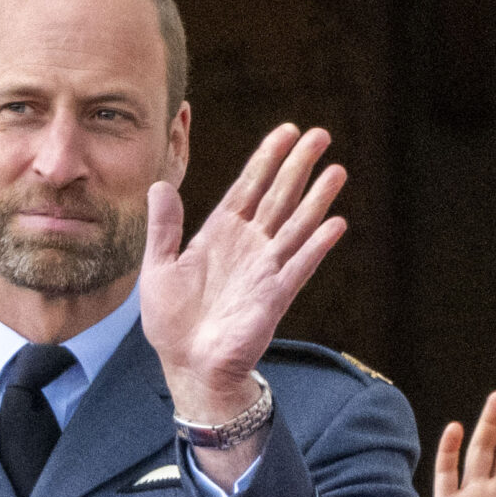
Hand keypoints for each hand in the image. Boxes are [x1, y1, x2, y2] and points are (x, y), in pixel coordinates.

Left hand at [141, 122, 347, 477]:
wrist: (189, 365)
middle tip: (321, 135)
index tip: (286, 131)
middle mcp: (248, 245)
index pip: (249, 185)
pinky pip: (300, 264)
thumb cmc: (172, 321)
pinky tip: (335, 223)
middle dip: (299, 165)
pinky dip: (317, 244)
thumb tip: (160, 185)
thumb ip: (164, 226)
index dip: (267, 157)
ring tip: (337, 170)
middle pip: (279, 196)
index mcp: (220, 233)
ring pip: (296, 224)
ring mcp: (265, 269)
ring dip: (317, 197)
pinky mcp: (275, 295)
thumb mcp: (158, 266)